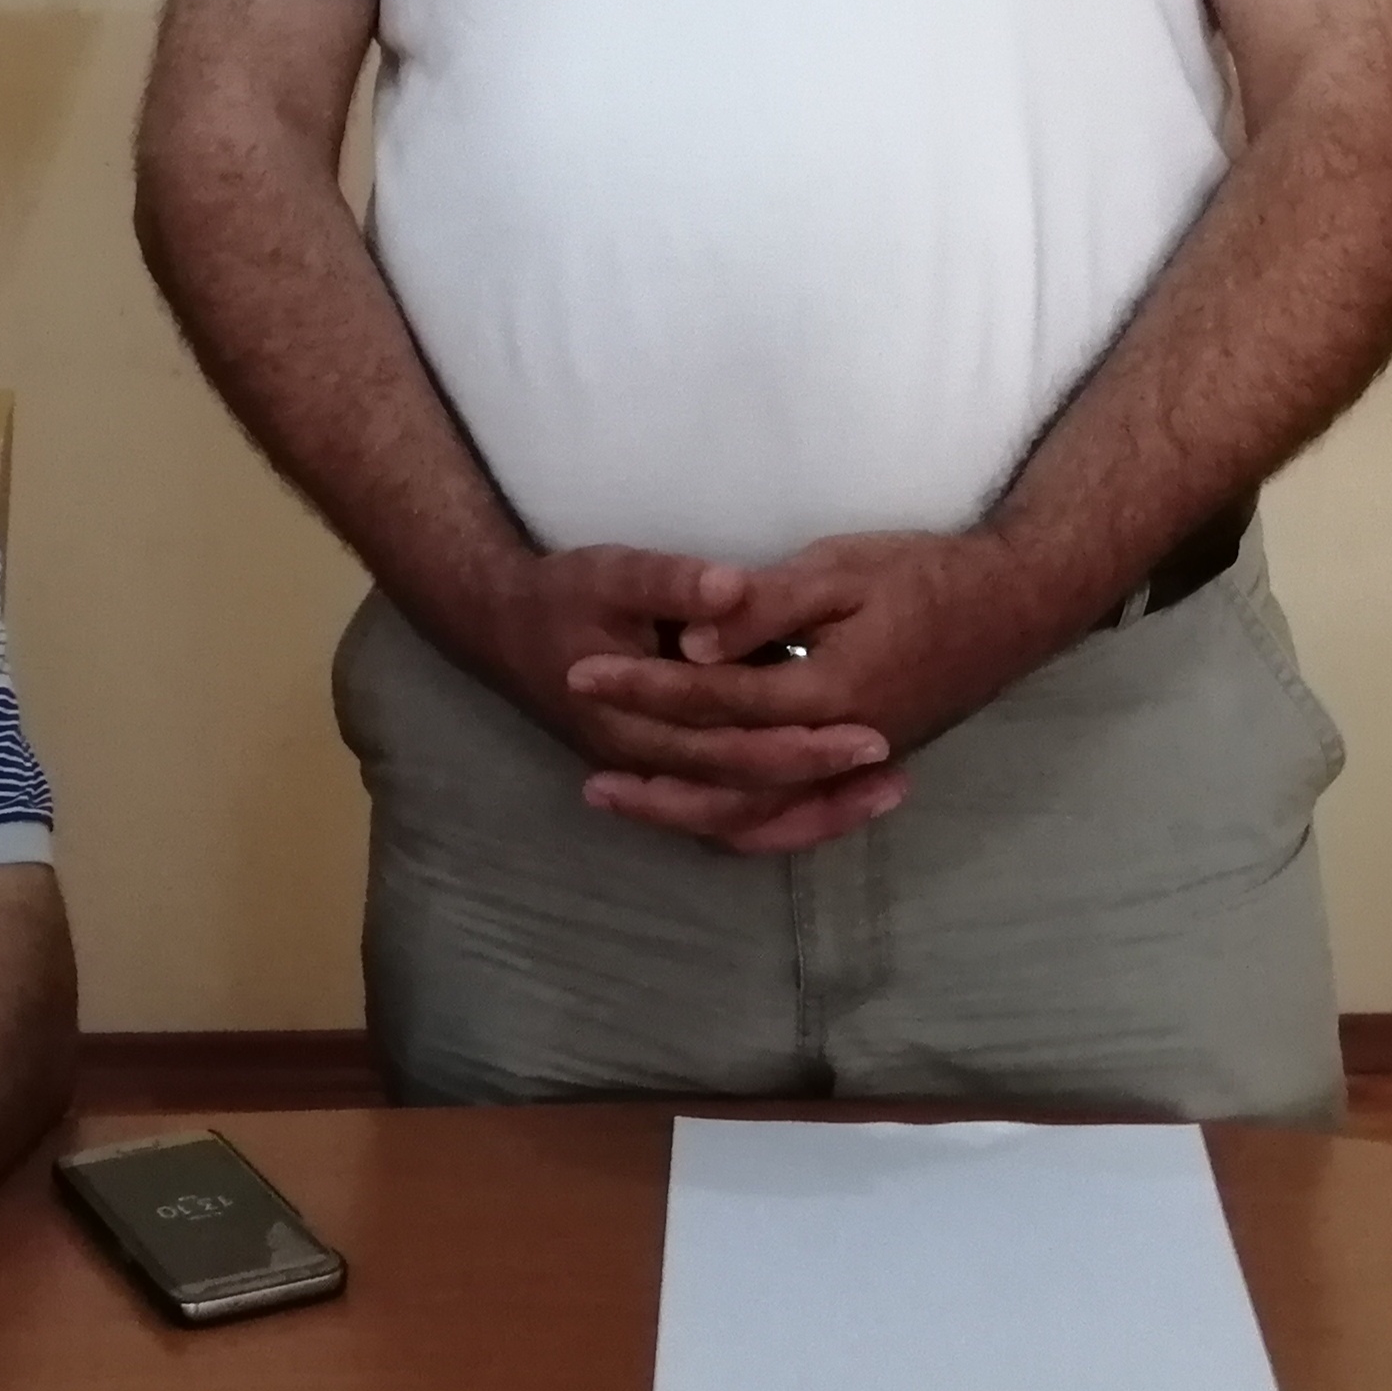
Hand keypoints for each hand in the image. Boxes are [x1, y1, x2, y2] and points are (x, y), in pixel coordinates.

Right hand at [465, 546, 911, 855]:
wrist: (499, 625)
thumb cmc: (560, 594)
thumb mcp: (611, 572)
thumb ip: (674, 583)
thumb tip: (734, 588)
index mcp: (636, 721)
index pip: (734, 746)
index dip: (803, 742)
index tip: (870, 729)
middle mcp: (646, 764)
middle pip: (748, 793)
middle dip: (824, 783)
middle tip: (892, 763)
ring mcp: (650, 776)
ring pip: (740, 818)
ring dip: (811, 811)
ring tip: (885, 792)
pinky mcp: (658, 772)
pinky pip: (726, 814)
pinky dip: (778, 815)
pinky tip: (830, 797)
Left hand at [567, 528, 1076, 833]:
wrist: (1017, 603)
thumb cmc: (927, 574)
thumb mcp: (841, 569)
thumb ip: (766, 606)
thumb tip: (692, 640)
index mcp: (825, 692)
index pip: (712, 698)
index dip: (643, 688)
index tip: (584, 675)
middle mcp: (837, 745)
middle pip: (729, 778)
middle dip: (654, 778)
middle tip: (588, 783)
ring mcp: (856, 763)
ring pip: (762, 811)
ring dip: (691, 814)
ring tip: (629, 806)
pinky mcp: (868, 764)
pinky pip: (797, 812)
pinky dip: (748, 823)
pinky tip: (708, 813)